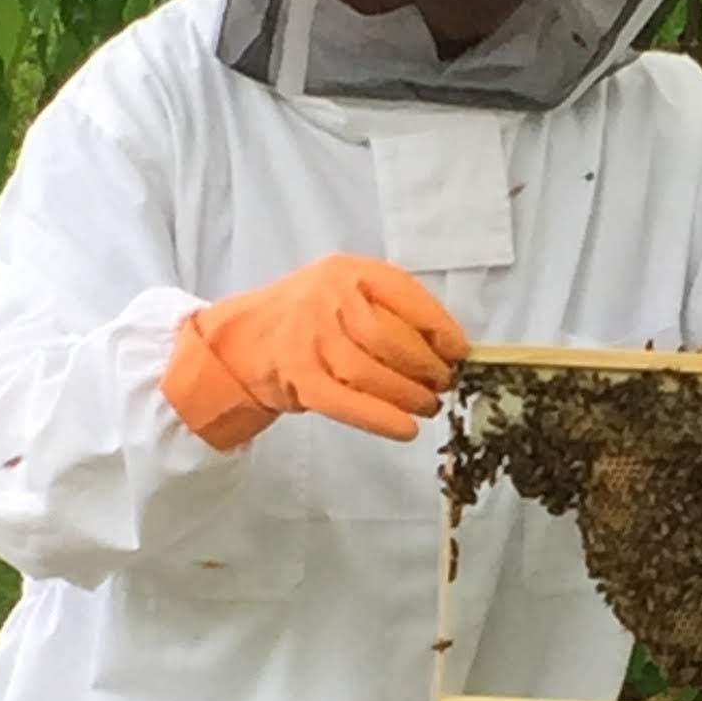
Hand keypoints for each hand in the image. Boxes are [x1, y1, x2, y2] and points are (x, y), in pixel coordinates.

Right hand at [162, 255, 469, 450]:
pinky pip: (349, 404)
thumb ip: (387, 308)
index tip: (460, 352)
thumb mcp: (344, 292)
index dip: (440, 329)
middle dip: (427, 368)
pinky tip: (407, 429)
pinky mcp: (300, 380)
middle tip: (443, 384)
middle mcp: (327, 300)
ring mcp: (309, 340)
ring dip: (410, 396)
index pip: (406, 297)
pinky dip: (383, 419)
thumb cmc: (307, 318)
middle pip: (391, 340)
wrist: (242, 342)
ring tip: (428, 406)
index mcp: (347, 271)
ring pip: (373, 374)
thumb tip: (445, 347)